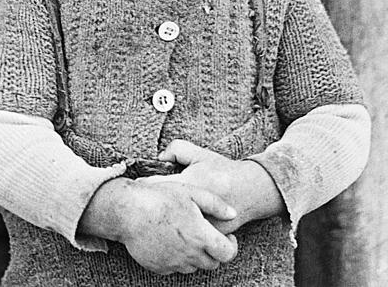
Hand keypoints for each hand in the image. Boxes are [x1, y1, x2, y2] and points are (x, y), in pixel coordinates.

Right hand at [116, 179, 238, 274]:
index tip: (227, 237)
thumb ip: (216, 205)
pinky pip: (176, 266)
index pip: (227, 254)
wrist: (129, 212)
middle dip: (214, 251)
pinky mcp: (160, 267)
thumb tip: (233, 214)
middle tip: (206, 234)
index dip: (231, 246)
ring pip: (194, 266)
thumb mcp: (191, 192)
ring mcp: (174, 263)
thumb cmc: (160, 198)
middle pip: (212, 263)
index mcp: (200, 236)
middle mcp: (190, 255)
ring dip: (196, 254)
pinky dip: (178, 257)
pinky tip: (170, 239)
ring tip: (187, 234)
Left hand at [154, 140, 284, 234]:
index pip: (156, 187)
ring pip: (170, 229)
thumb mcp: (199, 153)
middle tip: (143, 203)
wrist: (249, 190)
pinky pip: (184, 239)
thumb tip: (159, 158)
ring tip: (156, 215)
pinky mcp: (207, 239)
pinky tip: (173, 225)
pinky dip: (177, 233)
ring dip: (161, 222)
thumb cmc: (221, 170)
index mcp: (190, 184)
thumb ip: (177, 149)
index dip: (143, 187)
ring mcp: (202, 226)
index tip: (137, 187)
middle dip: (149, 207)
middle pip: (159, 212)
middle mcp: (195, 208)